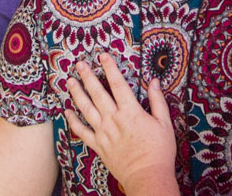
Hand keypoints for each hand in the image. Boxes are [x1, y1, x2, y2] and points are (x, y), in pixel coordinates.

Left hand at [65, 54, 178, 195]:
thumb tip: (154, 82)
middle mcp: (114, 119)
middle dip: (88, 76)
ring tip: (69, 82)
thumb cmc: (159, 151)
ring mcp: (103, 133)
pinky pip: (81, 131)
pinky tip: (67, 111)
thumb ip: (158, 101)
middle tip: (79, 64)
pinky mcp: (98, 146)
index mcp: (131, 112)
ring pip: (86, 109)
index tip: (103, 56)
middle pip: (97, 93)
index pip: (118, 84)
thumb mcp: (164, 123)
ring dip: (77, 94)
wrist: (147, 176)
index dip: (110, 68)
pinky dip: (73, 121)